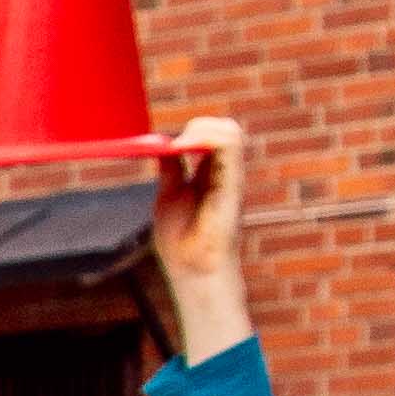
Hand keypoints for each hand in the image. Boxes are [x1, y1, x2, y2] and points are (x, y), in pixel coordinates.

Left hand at [144, 114, 253, 354]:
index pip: (211, 135)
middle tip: (171, 143)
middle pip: (225, 129)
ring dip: (202, 128)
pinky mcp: (232, 185)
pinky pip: (231, 146)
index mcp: (211, 175)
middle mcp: (225, 173)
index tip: (162, 145)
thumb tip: (162, 146)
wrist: (191, 270)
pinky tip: (181, 147)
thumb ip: (171, 171)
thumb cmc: (181, 242)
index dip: (190, 131)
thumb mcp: (169, 195)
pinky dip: (205, 138)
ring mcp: (230, 178)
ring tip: (177, 144)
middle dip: (199, 125)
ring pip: (231, 132)